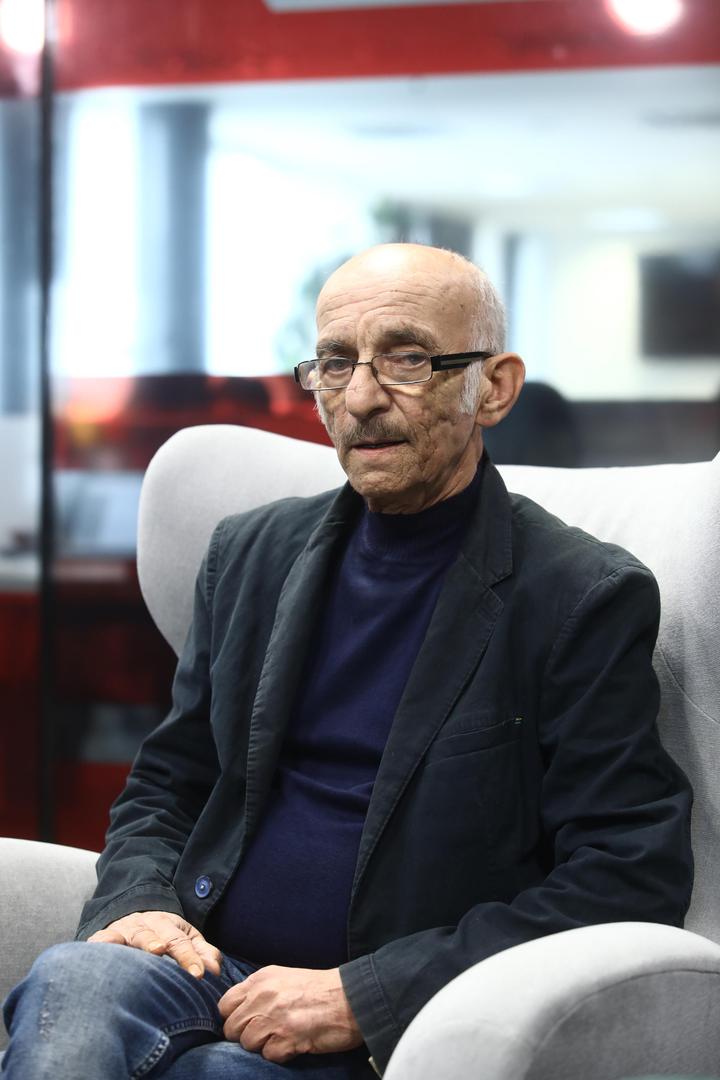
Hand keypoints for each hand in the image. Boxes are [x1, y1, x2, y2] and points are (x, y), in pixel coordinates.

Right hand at [88, 910, 221, 978]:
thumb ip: (202, 953)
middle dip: (163, 947)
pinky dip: (100, 944)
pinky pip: (100, 940)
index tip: (199, 975)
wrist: (132, 918)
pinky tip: (98, 952)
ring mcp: (123, 930)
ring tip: (146, 951)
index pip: (180, 942)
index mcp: (167, 924)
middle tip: (167, 954)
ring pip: (129, 937)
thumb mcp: (185, 939)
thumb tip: (215, 970)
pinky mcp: (103, 937)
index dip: (189, 958)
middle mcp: (144, 925)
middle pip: (156, 937)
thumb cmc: (163, 936)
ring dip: (137, 944)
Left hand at [218, 965, 362, 1062]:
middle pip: (231, 1028)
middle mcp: (263, 996)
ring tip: (283, 1037)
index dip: (233, 1017)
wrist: (351, 998)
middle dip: (245, 1035)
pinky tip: (294, 1043)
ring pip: (247, 1043)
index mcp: (261, 980)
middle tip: (265, 1034)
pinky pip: (268, 1055)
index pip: (225, 1004)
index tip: (246, 1022)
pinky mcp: (286, 1038)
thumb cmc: (320, 989)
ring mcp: (274, 1018)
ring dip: (263, 1045)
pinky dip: (280, 1054)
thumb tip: (240, 1011)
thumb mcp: (285, 978)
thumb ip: (260, 991)